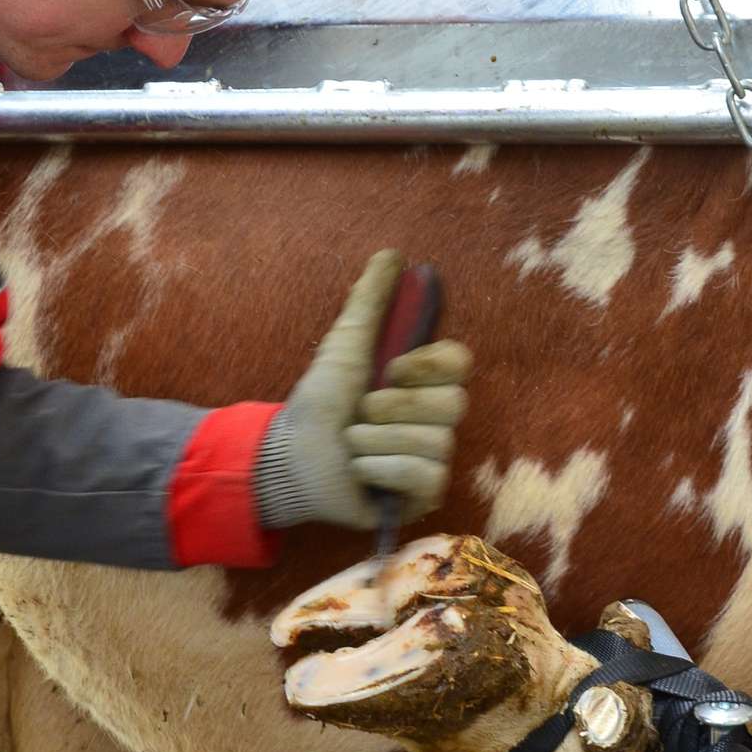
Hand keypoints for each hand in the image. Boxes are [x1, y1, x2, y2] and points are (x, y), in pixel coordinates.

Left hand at [254, 250, 472, 531]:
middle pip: (453, 404)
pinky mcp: (424, 496)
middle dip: (393, 407)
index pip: (461, 362)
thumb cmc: (318, 404)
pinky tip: (361, 473)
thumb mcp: (344, 345)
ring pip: (436, 442)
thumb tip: (392, 255)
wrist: (290, 457)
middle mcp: (436, 420)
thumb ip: (369, 301)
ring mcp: (434, 459)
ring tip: (352, 446)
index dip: (427, 365)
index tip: (390, 369)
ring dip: (377, 440)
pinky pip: (425, 476)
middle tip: (360, 413)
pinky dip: (382, 469)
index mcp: (423, 382)